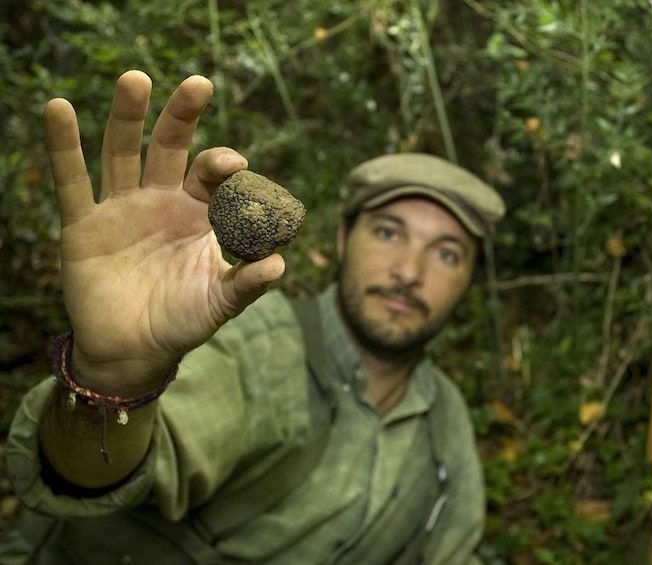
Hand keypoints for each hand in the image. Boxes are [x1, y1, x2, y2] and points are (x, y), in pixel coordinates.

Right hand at [46, 70, 284, 394]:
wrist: (133, 351)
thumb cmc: (182, 321)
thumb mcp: (219, 303)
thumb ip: (247, 283)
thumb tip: (280, 265)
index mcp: (198, 214)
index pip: (213, 177)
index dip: (224, 167)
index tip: (237, 164)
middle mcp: (160, 201)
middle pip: (170, 148)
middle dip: (182, 117)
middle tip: (199, 85)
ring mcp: (120, 208)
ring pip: (122, 152)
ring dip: (128, 117)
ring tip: (136, 80)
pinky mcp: (83, 224)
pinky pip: (71, 180)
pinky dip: (63, 147)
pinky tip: (58, 108)